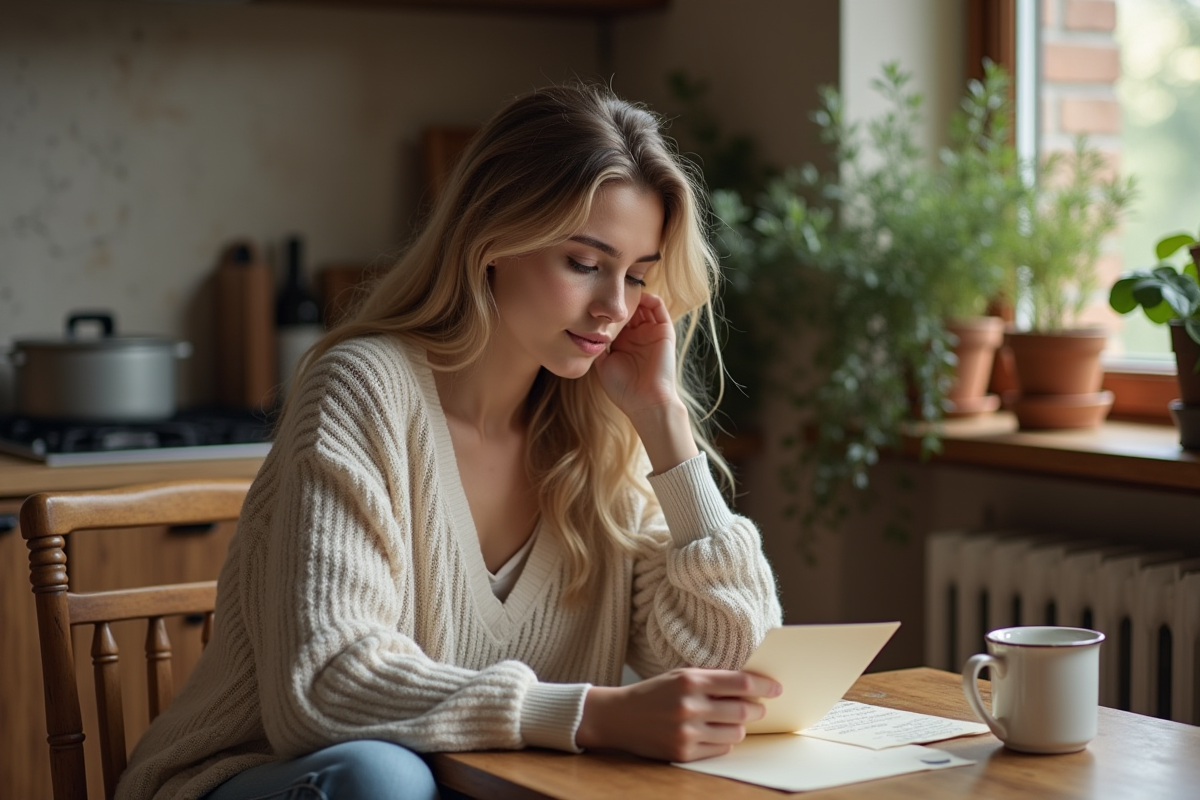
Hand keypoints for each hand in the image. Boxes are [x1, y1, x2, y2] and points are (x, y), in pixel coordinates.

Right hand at [575, 668, 781, 762]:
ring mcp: (686, 732)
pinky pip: (720, 750)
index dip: (763, 685)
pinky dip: (724, 742)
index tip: (776, 688)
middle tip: (760, 707)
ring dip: (740, 727)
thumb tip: (749, 684)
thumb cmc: (653, 693)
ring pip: (735, 733)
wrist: (619, 717)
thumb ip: (712, 679)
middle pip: (742, 710)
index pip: (739, 682)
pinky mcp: (683, 753)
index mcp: (690, 681)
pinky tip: (716, 733)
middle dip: (756, 709)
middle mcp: (689, 706)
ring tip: (734, 720)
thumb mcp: (680, 676)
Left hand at [593, 292, 678, 418]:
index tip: (592, 298)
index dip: (605, 309)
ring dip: (633, 296)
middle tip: (605, 288)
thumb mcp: (603, 364)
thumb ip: (597, 346)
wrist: (646, 402)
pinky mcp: (664, 331)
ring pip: (643, 305)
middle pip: (628, 309)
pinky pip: (658, 307)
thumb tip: (586, 328)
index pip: (615, 319)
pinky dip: (649, 298)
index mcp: (623, 343)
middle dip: (619, 299)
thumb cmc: (623, 388)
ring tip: (621, 290)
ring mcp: (651, 332)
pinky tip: (637, 296)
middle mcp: (638, 335)